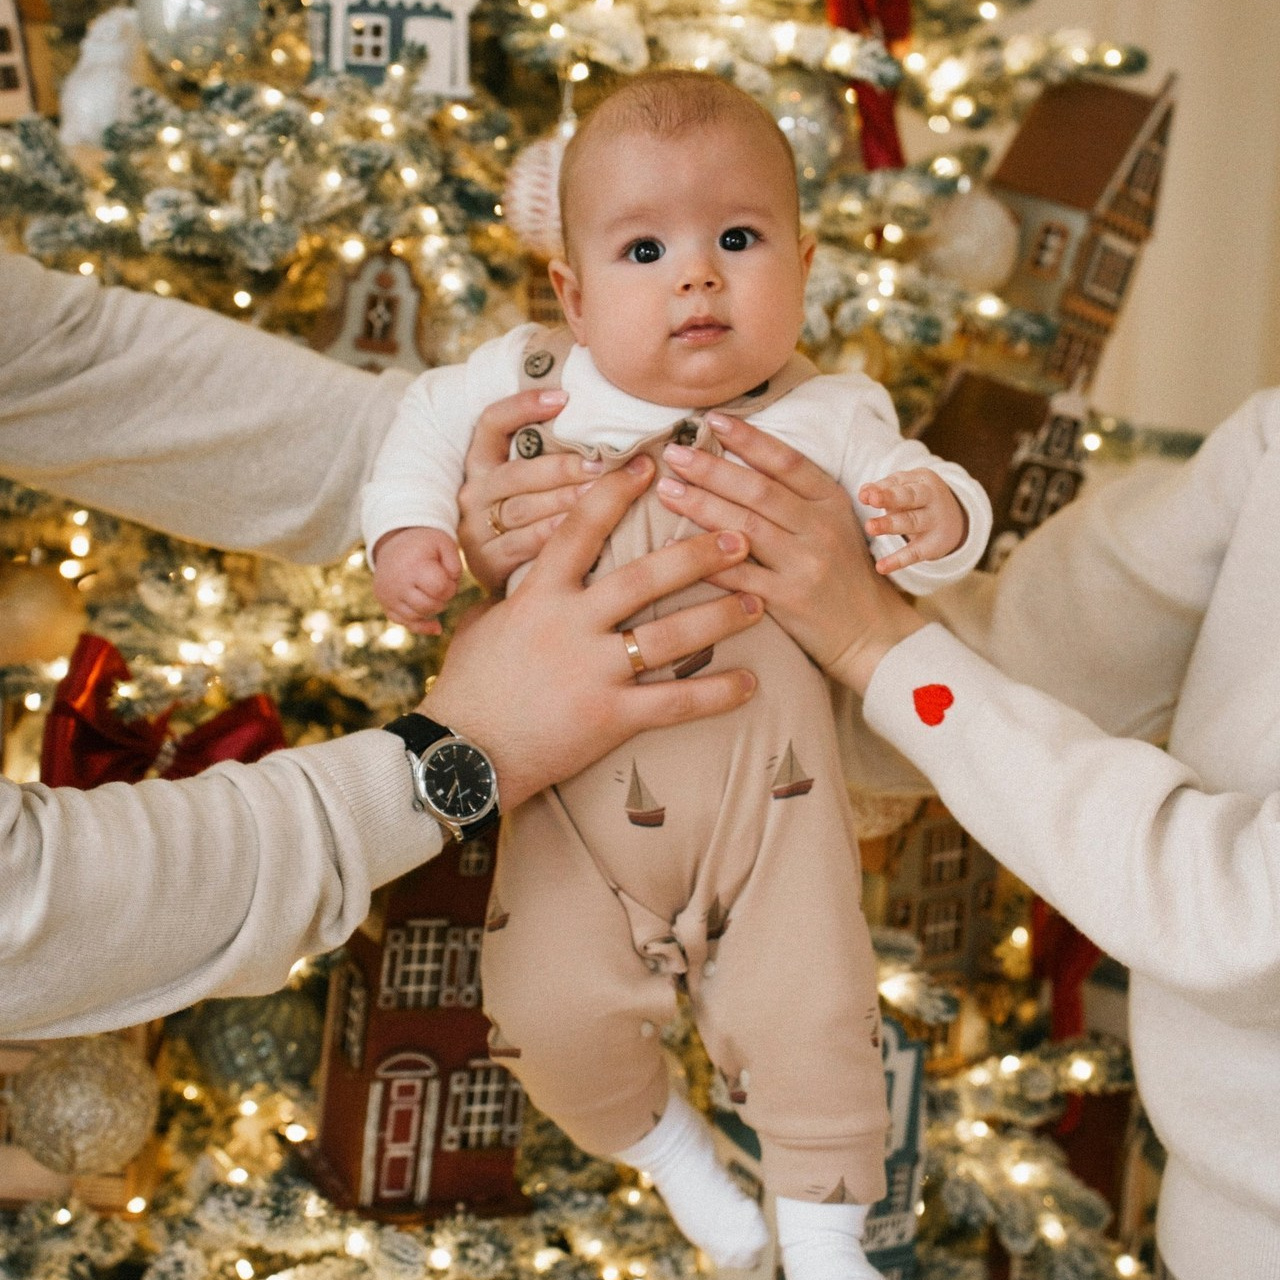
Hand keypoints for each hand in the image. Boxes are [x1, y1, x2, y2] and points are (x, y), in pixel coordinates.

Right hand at [372, 526, 461, 634]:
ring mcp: (388, 596)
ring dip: (431, 609)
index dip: (450, 587)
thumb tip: (452, 587)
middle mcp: (397, 584)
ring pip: (417, 617)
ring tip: (432, 593)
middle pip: (429, 606)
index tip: (449, 578)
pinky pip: (405, 624)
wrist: (394, 543)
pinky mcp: (385, 605)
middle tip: (441, 586)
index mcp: (413, 567)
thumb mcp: (445, 544)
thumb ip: (455, 565)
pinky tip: (435, 623)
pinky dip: (421, 624)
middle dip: (442, 600)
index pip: (440, 589)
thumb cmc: (425, 545)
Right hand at [421, 455, 763, 808]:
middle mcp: (571, 625)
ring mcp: (593, 671)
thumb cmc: (467, 688)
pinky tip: (750, 683)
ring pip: (670, 635)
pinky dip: (717, 692)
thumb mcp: (482, 626)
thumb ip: (511, 595)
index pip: (581, 529)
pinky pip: (675, 702)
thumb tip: (519, 570)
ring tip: (758, 601)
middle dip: (697, 554)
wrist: (462, 755)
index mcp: (538, 595)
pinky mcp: (610, 717)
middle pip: (644, 577)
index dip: (614, 492)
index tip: (648, 464)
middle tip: (740, 536)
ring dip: (720, 616)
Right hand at [457, 387, 601, 594]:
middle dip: (561, 467)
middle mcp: (474, 493)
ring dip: (562, 500)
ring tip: (597, 493)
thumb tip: (598, 418)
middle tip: (601, 463)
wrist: (514, 585)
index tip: (564, 397)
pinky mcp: (487, 562)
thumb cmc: (531, 519)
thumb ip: (549, 454)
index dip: (523, 406)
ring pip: (521, 508)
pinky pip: (521, 545)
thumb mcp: (529, 483)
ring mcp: (476, 529)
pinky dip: (550, 534)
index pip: (492, 422)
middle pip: (516, 473)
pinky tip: (577, 528)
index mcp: (481, 464)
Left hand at [655, 412, 924, 696]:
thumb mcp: (834, 523)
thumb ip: (796, 494)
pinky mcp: (787, 600)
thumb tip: (739, 458)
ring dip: (700, 505)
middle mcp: (820, 529)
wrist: (870, 632)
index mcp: (831, 501)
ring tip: (667, 490)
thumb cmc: (843, 572)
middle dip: (711, 468)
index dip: (748, 438)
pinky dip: (702, 559)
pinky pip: (736, 575)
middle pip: (757, 490)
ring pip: (743, 527)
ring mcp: (804, 565)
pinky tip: (671, 544)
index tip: (712, 420)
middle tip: (674, 453)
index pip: (785, 461)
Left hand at [859, 468, 966, 574]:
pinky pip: (914, 553)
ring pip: (911, 522)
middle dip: (890, 497)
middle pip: (909, 497)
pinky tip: (881, 567)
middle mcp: (932, 499)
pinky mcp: (932, 546)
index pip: (900, 482)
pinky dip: (898, 560)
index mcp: (923, 481)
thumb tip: (863, 493)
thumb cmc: (919, 499)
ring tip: (870, 527)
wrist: (957, 520)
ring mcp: (933, 522)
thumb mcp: (906, 488)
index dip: (881, 488)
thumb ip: (884, 488)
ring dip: (890, 524)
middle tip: (872, 500)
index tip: (865, 495)